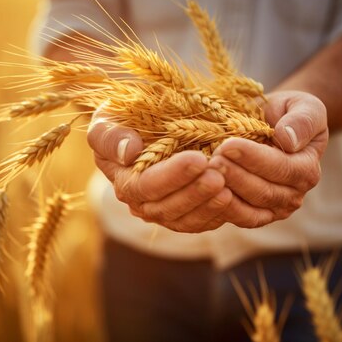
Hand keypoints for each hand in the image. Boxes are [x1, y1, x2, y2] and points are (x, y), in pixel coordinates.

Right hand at [87, 113, 233, 232]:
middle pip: (167, 208)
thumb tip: (128, 153)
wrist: (144, 125)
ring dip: (208, 206)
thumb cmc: (124, 118)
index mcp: (123, 179)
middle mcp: (141, 202)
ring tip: (228, 188)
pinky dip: (217, 215)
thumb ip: (110, 136)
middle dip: (195, 192)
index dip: (171, 176)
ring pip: (185, 220)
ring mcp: (164, 210)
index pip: (145, 185)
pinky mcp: (186, 213)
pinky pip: (200, 223)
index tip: (197, 159)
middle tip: (219, 175)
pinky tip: (233, 198)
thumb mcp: (109, 119)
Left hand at [209, 90, 328, 225]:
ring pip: (250, 209)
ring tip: (205, 174)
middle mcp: (294, 195)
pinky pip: (239, 218)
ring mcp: (274, 209)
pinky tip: (205, 193)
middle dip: (235, 176)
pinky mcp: (255, 216)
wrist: (272, 124)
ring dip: (226, 193)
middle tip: (212, 160)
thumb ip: (302, 120)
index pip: (281, 167)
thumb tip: (288, 139)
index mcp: (307, 169)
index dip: (254, 158)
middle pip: (264, 192)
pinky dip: (222, 209)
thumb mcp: (303, 106)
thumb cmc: (287, 112)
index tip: (229, 145)